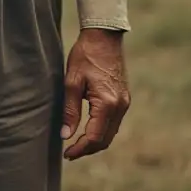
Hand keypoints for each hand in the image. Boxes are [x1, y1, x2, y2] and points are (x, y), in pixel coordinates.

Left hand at [61, 27, 130, 159]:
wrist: (104, 36)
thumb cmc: (85, 55)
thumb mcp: (72, 81)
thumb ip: (70, 111)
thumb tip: (66, 135)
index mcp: (107, 103)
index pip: (95, 137)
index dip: (80, 149)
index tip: (67, 154)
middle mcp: (120, 106)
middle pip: (105, 140)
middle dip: (88, 149)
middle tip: (70, 152)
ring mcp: (125, 102)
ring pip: (111, 133)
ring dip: (95, 141)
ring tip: (76, 143)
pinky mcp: (124, 98)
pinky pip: (114, 123)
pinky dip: (102, 131)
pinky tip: (88, 129)